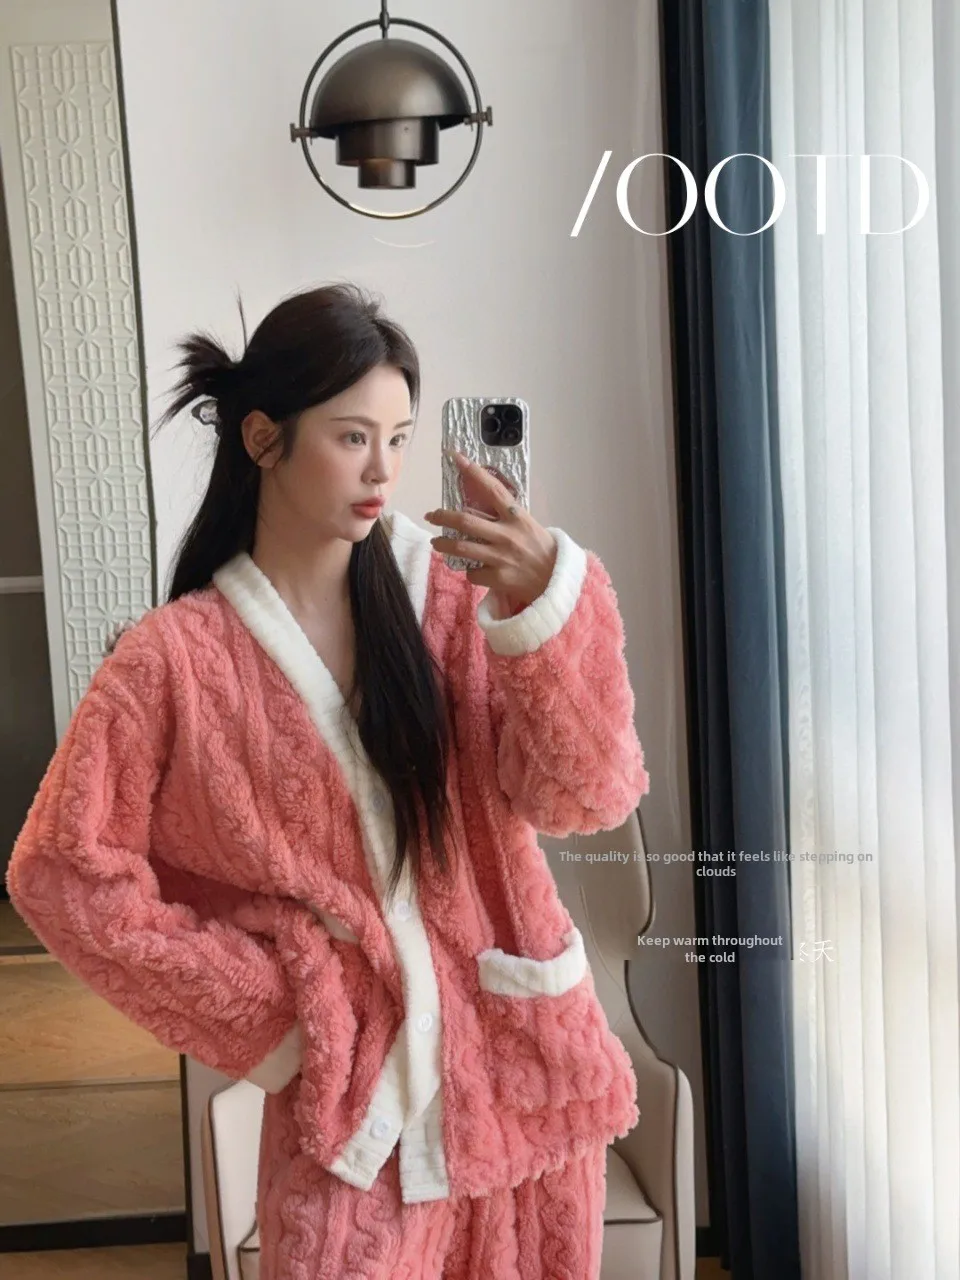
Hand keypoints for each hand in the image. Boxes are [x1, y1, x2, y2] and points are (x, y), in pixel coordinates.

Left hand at [424, 451, 556, 615]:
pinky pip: (473, 572)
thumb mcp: (527, 525)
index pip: (492, 489)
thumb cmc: (542, 549)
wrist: (557, 580)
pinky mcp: (497, 578)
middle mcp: (507, 535)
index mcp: (516, 517)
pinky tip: (473, 569)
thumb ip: (506, 516)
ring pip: (461, 548)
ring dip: (443, 544)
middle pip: (465, 521)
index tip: (456, 458)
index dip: (473, 472)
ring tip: (436, 542)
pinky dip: (469, 571)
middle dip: (442, 516)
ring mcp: (501, 557)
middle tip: (431, 516)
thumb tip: (479, 506)